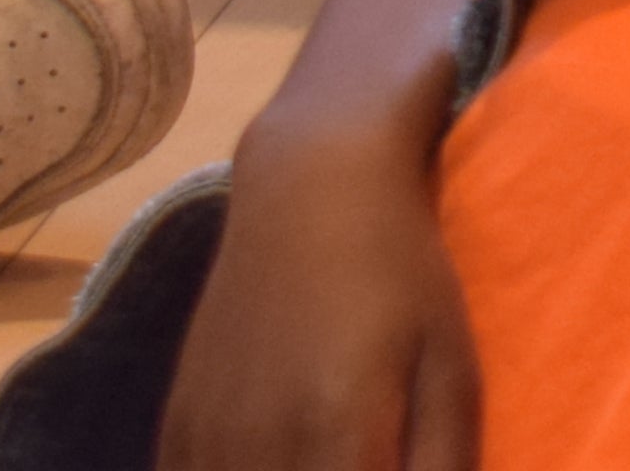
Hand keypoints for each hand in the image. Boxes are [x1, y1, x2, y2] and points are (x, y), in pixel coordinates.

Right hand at [161, 101, 477, 470]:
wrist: (310, 187)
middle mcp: (257, 448)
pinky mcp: (177, 428)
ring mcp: (206, 441)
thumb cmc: (402, 276)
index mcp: (336, 436)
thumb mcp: (452, 371)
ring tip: (328, 461)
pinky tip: (277, 465)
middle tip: (367, 466)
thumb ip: (445, 468)